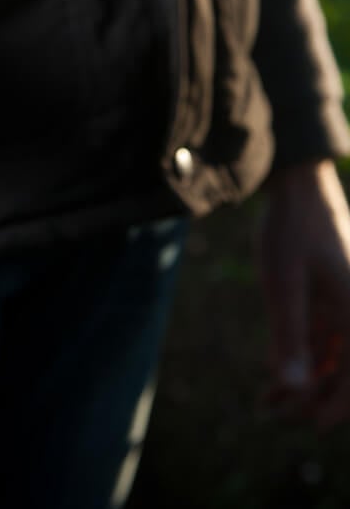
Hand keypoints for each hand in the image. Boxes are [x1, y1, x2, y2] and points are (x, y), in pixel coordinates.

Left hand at [259, 158, 349, 428]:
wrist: (296, 185)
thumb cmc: (291, 230)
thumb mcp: (283, 284)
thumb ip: (290, 336)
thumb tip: (293, 390)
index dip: (336, 406)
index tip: (310, 424)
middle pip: (344, 371)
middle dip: (312, 397)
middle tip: (272, 411)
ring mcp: (346, 304)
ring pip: (331, 357)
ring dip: (304, 380)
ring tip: (268, 401)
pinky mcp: (332, 296)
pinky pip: (323, 337)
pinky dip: (302, 356)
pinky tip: (275, 371)